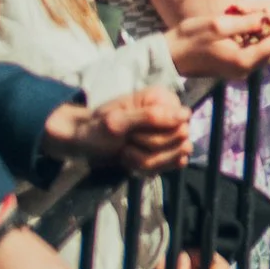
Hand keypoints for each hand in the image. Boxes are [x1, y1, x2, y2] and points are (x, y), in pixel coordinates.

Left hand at [44, 88, 194, 174]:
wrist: (84, 145)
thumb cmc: (96, 129)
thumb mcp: (117, 122)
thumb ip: (151, 117)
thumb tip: (185, 115)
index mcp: (162, 99)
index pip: (181, 121)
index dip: (158, 132)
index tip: (132, 132)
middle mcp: (171, 114)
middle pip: (181, 140)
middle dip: (149, 148)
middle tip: (127, 142)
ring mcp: (171, 133)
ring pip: (179, 156)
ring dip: (148, 161)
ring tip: (127, 154)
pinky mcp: (168, 150)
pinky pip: (174, 165)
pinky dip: (152, 169)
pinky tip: (135, 162)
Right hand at [165, 5, 269, 80]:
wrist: (170, 56)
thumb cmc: (190, 38)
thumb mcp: (217, 24)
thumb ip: (245, 22)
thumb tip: (266, 18)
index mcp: (244, 60)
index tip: (266, 12)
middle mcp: (246, 70)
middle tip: (259, 14)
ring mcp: (240, 71)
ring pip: (266, 52)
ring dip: (263, 35)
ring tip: (249, 19)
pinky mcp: (234, 69)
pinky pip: (254, 55)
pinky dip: (254, 41)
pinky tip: (241, 30)